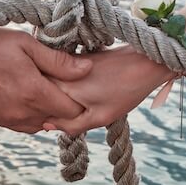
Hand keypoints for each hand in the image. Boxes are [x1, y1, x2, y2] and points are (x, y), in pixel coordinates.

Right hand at [0, 27, 93, 132]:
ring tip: (48, 93)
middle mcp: (21, 113)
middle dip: (66, 109)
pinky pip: (20, 127)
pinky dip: (29, 117)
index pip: (72, 111)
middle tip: (67, 89)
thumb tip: (88, 69)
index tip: (82, 88)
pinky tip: (28, 100)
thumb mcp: (26, 44)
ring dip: (47, 114)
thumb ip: (58, 61)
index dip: (81, 101)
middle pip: (57, 122)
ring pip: (39, 126)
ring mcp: (5, 120)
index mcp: (34, 93)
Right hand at [42, 46, 174, 135]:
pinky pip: (60, 77)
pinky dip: (66, 86)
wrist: (145, 61)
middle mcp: (58, 72)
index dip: (46, 118)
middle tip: (76, 112)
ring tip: (86, 100)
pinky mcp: (74, 58)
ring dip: (58, 96)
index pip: (40, 108)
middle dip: (50, 106)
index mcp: (62, 87)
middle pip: (42, 95)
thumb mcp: (100, 117)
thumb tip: (46, 126)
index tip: (58, 122)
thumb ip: (71, 125)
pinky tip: (88, 90)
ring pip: (50, 86)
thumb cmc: (126, 90)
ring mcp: (65, 63)